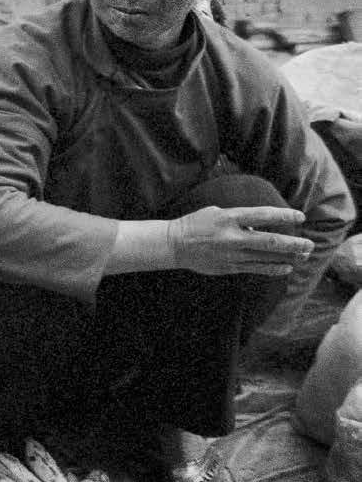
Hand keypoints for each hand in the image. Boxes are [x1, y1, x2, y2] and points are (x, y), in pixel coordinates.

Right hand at [168, 205, 313, 277]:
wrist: (173, 245)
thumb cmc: (195, 224)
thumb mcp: (216, 212)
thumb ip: (239, 218)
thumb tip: (259, 225)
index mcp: (228, 218)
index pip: (263, 215)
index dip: (284, 215)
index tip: (301, 216)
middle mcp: (232, 237)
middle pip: (270, 241)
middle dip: (293, 243)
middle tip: (309, 244)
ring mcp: (231, 254)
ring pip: (266, 257)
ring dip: (288, 257)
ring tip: (304, 256)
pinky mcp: (229, 267)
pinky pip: (256, 269)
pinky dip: (273, 268)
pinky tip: (286, 267)